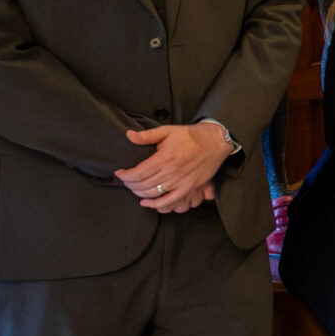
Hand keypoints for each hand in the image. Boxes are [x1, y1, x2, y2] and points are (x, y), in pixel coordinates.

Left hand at [118, 122, 233, 207]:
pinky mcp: (188, 187)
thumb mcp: (167, 131)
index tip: (119, 173)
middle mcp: (171, 172)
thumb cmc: (191, 136)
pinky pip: (169, 201)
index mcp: (164, 157)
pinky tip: (146, 202)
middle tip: (126, 180)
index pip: (137, 172)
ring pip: (152, 194)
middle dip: (130, 184)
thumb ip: (147, 135)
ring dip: (139, 193)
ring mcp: (180, 182)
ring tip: (134, 188)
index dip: (125, 175)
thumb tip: (129, 135)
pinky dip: (156, 205)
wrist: (215, 141)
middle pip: (142, 185)